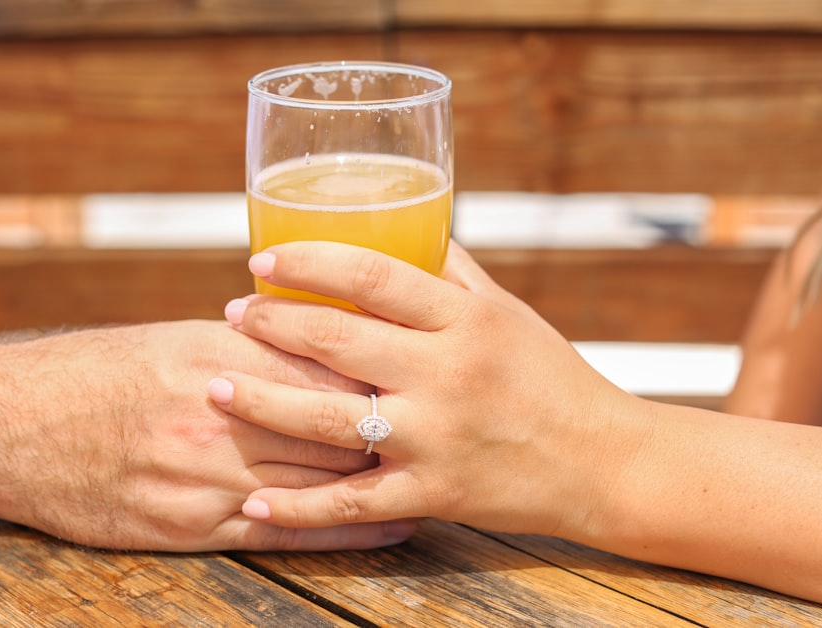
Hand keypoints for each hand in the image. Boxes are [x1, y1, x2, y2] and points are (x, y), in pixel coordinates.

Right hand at [0, 320, 414, 551]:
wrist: (9, 425)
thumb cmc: (94, 372)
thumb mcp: (172, 338)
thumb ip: (247, 343)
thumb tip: (316, 340)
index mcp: (217, 350)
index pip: (328, 358)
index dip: (387, 363)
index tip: (430, 363)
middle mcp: (219, 412)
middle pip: (337, 418)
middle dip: (399, 418)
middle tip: (451, 416)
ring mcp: (207, 475)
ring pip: (323, 476)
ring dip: (385, 473)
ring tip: (440, 467)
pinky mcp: (192, 526)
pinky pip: (289, 531)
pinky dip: (350, 528)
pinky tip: (393, 522)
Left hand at [207, 242, 644, 538]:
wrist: (602, 460)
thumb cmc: (550, 375)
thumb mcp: (508, 312)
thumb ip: (453, 272)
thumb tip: (407, 227)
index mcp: (466, 321)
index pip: (374, 277)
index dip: (311, 263)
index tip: (264, 260)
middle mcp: (447, 375)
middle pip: (339, 344)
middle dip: (274, 325)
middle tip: (234, 314)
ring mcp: (437, 439)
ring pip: (329, 422)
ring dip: (264, 403)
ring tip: (218, 386)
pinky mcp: (434, 494)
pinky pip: (354, 504)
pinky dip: (300, 507)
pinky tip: (254, 501)